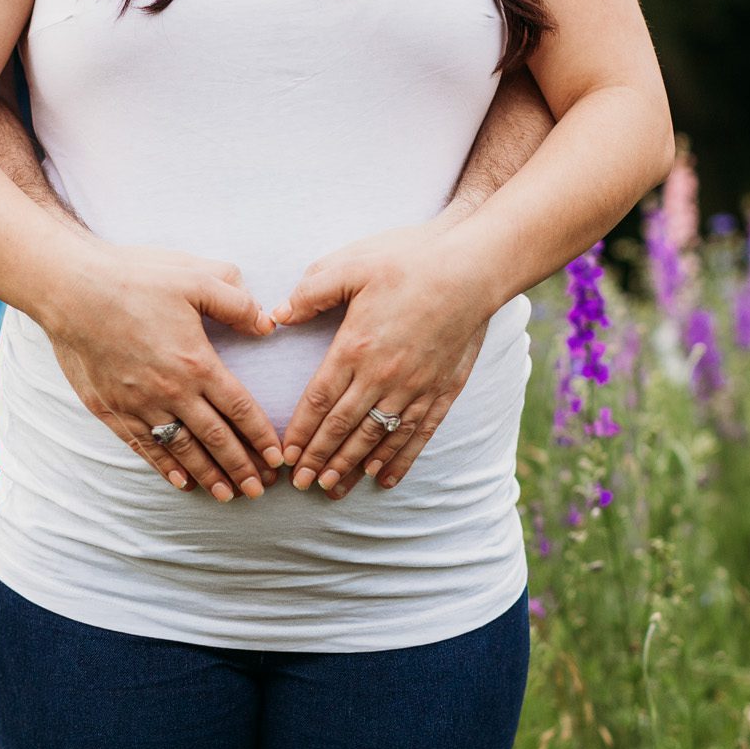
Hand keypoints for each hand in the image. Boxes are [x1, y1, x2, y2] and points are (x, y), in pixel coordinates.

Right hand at [38, 239, 283, 500]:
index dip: (262, 436)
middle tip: (260, 490)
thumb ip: (237, 302)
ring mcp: (139, 404)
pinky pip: (144, 447)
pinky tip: (181, 483)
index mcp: (197, 363)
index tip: (277, 458)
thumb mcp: (196, 277)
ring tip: (228, 495)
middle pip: (216, 439)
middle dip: (242, 467)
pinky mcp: (111, 409)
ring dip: (209, 475)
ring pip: (183, 450)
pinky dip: (165, 468)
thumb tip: (267, 325)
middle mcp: (171, 392)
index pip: (240, 409)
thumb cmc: (135, 278)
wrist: (70, 290)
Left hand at [271, 220, 502, 498]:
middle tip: (300, 484)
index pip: (320, 401)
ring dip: (352, 466)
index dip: (301, 432)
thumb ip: (311, 291)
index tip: (285, 456)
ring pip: (377, 438)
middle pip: (344, 428)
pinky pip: (417, 434)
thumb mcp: (351, 264)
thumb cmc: (409, 260)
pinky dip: (398, 459)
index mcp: (356, 347)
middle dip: (319, 459)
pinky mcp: (442, 390)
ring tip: (332, 489)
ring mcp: (415, 387)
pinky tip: (382, 479)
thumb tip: (276, 314)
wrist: (473, 267)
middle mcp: (384, 375)